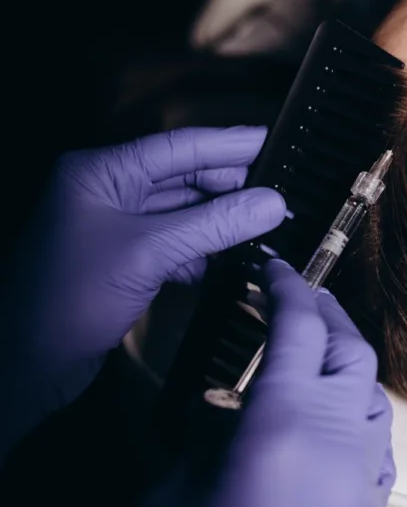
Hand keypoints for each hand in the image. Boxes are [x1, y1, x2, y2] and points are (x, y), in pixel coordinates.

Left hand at [0, 127, 285, 455]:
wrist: (24, 368)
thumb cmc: (66, 301)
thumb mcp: (149, 253)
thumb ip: (214, 224)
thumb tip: (272, 203)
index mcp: (100, 173)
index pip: (178, 146)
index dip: (229, 143)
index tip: (272, 138)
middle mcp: (107, 193)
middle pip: (184, 178)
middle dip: (231, 186)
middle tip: (280, 190)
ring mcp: (114, 228)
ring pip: (184, 214)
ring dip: (221, 222)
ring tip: (266, 225)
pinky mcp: (123, 262)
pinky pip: (176, 244)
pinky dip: (203, 251)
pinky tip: (231, 261)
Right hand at [203, 260, 395, 506]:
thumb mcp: (175, 488)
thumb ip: (199, 435)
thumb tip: (213, 410)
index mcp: (285, 420)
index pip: (299, 325)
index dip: (287, 287)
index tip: (276, 270)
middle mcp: (337, 438)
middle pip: (352, 349)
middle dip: (328, 315)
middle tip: (301, 301)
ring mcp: (362, 471)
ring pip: (375, 395)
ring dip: (350, 369)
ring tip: (318, 362)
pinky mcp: (371, 502)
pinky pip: (381, 443)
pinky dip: (362, 421)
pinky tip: (338, 425)